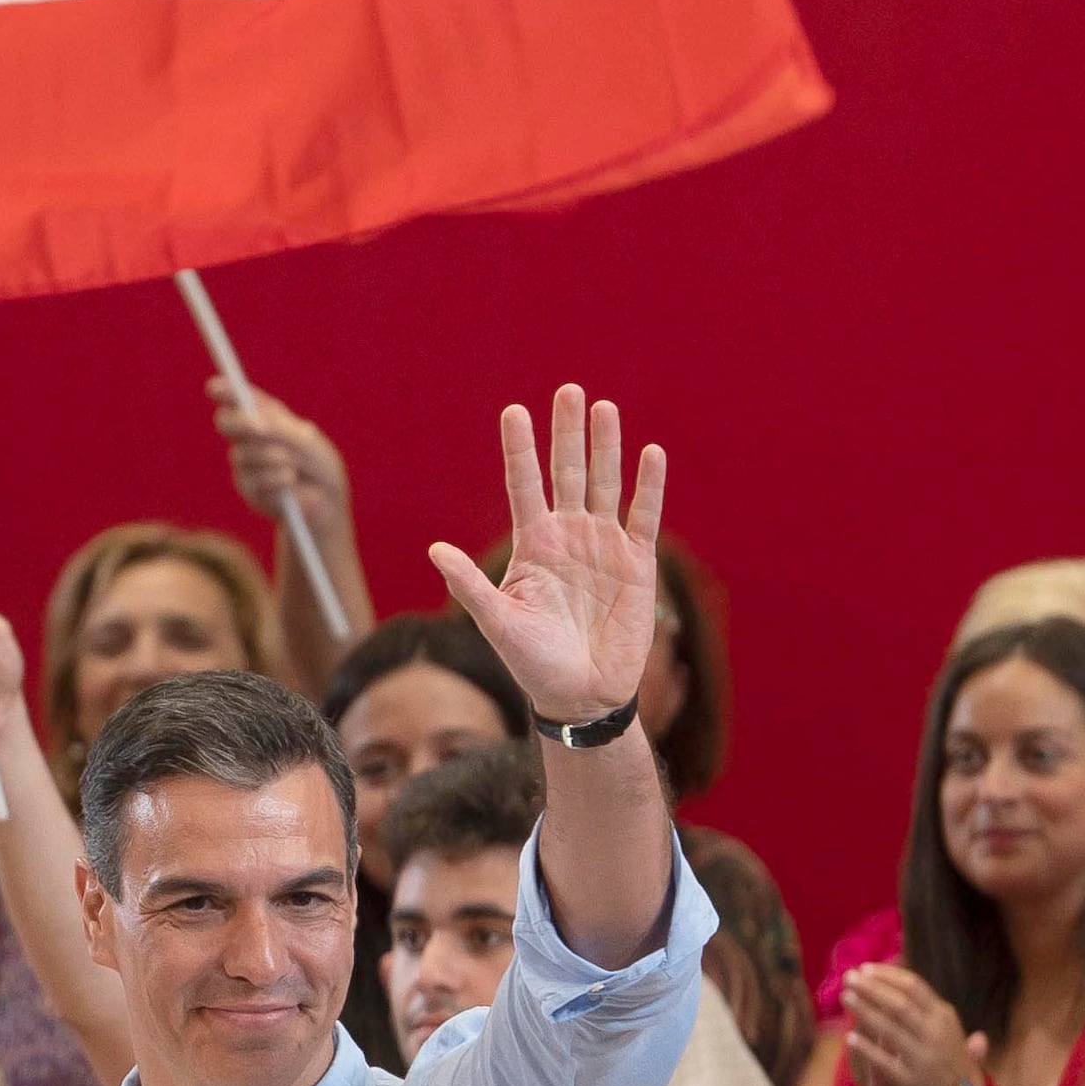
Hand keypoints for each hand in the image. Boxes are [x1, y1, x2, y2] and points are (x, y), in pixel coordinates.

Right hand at [212, 377, 351, 537]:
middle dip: (241, 423)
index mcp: (260, 416)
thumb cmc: (317, 462)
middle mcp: (246, 437)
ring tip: (295, 466)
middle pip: (225, 423)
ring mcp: (244, 464)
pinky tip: (291, 482)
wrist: (327, 498)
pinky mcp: (248, 490)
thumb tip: (259, 426)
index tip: (215, 387)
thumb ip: (281, 430)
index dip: (222, 391)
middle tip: (263, 428)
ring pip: (243, 454)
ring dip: (274, 457)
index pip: (235, 399)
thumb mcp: (305, 439)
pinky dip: (278, 478)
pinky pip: (255, 479)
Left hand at [429, 383, 661, 729]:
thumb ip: (470, 585)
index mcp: (532, 544)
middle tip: (568, 390)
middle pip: (567, 472)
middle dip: (567, 432)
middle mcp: (568, 535)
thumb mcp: (498, 623)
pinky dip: (648, 486)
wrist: (581, 695)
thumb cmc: (533, 663)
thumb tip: (434, 550)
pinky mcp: (636, 563)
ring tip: (604, 407)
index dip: (520, 449)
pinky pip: (643, 516)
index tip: (514, 411)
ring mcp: (604, 545)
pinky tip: (650, 454)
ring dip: (606, 447)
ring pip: (605, 484)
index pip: (524, 485)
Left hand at [837, 964, 984, 1085]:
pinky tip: (849, 1039)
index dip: (887, 975)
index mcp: (944, 1018)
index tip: (864, 968)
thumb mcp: (950, 1032)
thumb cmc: (952, 1064)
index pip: (914, 987)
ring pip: (889, 1028)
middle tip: (848, 978)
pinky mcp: (910, 1082)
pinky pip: (884, 1062)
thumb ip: (929, 1009)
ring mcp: (924, 1058)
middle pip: (899, 1003)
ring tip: (845, 998)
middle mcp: (936, 1035)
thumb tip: (905, 982)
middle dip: (871, 988)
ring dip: (864, 1010)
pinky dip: (866, 1049)